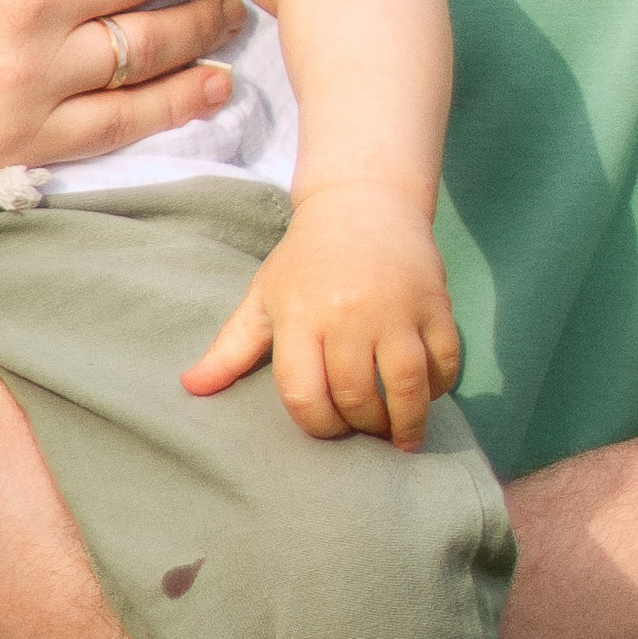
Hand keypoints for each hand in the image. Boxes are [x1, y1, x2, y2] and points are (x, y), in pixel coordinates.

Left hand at [183, 185, 461, 445]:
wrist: (362, 202)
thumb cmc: (306, 259)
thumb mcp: (263, 297)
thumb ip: (230, 348)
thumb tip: (190, 388)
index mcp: (299, 317)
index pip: (304, 395)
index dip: (317, 426)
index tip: (328, 427)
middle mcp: (347, 314)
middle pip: (357, 397)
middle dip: (362, 426)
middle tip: (366, 430)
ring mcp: (395, 309)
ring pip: (407, 387)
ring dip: (406, 423)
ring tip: (401, 436)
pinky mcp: (434, 303)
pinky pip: (446, 361)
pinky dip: (442, 388)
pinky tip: (428, 394)